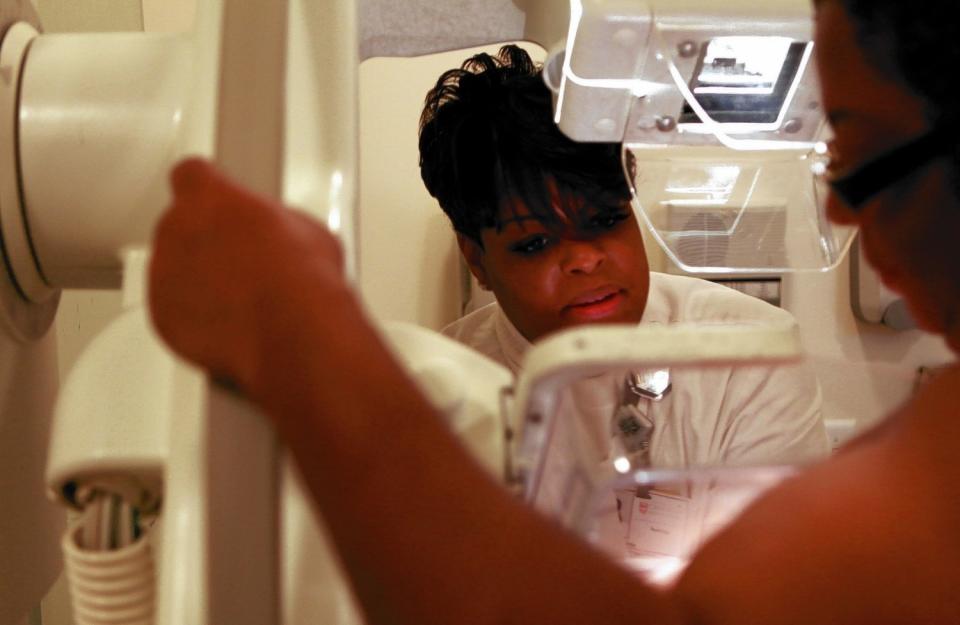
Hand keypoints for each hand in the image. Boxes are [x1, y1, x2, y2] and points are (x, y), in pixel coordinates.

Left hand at [149, 158, 346, 397]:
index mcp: (209, 197)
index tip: (221, 203)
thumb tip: (279, 235)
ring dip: (201, 281)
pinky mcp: (162, 316)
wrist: (293, 331)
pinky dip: (196, 318)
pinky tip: (234, 323)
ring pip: (175, 270)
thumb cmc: (301, 280)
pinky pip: (173, 311)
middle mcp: (176, 229)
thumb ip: (273, 222)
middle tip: (246, 261)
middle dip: (208, 242)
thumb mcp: (305, 229)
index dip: (207, 189)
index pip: (190, 174)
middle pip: (181, 226)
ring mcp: (164, 274)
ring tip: (246, 299)